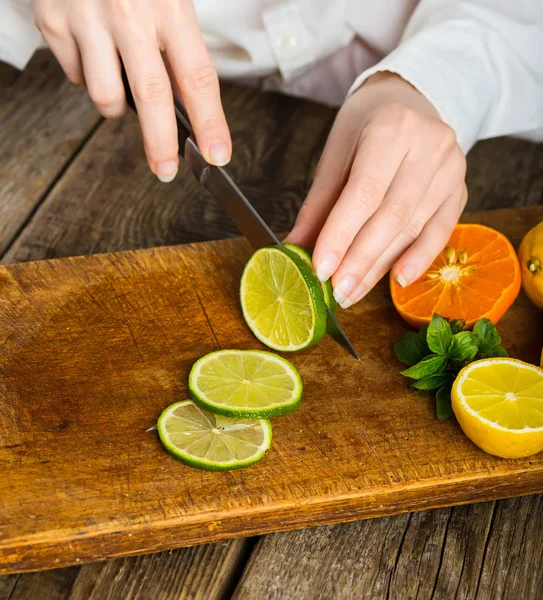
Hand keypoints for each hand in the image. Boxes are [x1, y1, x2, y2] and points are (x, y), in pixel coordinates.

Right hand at [33, 0, 230, 180]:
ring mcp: (87, 17)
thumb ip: (177, 47)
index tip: (218, 153)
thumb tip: (189, 107)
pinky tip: (91, 49)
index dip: (211, 122)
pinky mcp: (53, 21)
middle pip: (152, 97)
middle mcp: (129, 12)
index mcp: (170, 5)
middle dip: (161, 144)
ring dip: (116, 104)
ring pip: (106, 96)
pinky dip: (85, 73)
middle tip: (165, 170)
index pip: (198, 78)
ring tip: (119, 79)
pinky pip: (74, 75)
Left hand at [286, 72, 466, 307]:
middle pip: (392, 215)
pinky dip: (419, 258)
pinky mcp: (461, 188)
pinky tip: (398, 279)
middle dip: (361, 259)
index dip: (341, 234)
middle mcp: (428, 145)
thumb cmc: (366, 129)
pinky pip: (441, 230)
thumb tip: (295, 248)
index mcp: (391, 129)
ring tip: (354, 290)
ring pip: (413, 227)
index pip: (364, 192)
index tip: (321, 269)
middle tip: (338, 291)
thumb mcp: (336, 156)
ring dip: (381, 265)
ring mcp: (451, 167)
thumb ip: (319, 205)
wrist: (409, 102)